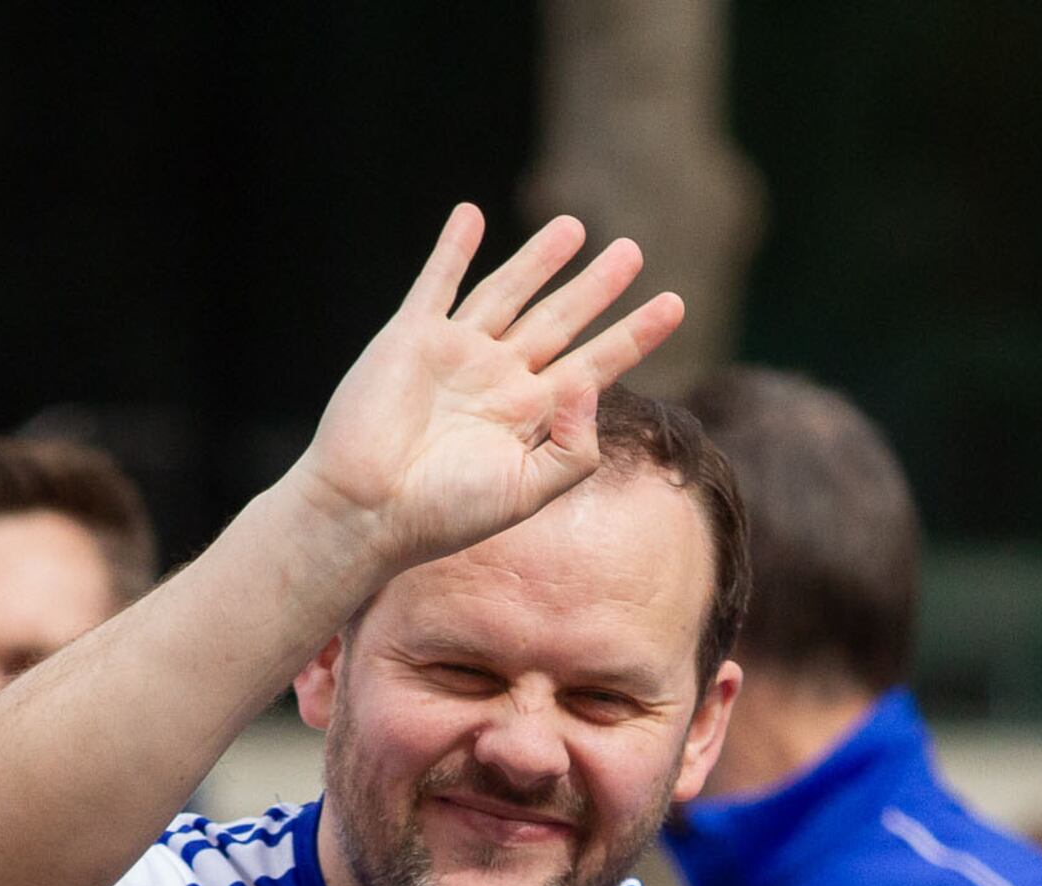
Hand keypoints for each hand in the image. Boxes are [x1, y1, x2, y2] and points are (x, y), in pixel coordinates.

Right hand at [278, 206, 687, 584]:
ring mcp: (456, 354)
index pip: (597, 364)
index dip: (635, 333)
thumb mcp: (527, 494)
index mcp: (531, 417)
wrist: (367, 510)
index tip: (674, 303)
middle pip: (560, 320)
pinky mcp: (412, 338)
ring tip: (576, 227)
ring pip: (508, 293)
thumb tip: (592, 381)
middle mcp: (499, 379)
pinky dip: (453, 249)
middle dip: (597, 286)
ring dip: (538, 259)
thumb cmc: (445, 514)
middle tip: (634, 251)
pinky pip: (437, 283)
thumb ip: (573, 447)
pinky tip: (470, 216)